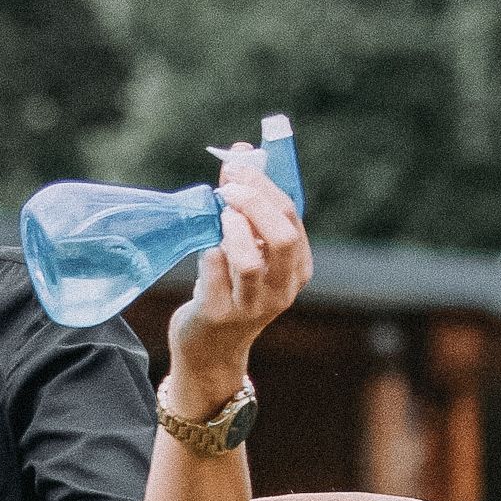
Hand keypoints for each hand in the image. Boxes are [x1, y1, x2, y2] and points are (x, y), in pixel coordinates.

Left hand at [167, 141, 312, 381]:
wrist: (209, 347)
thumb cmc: (228, 287)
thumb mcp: (247, 249)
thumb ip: (245, 204)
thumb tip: (239, 152)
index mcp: (297, 268)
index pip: (291, 218)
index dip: (265, 186)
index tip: (239, 165)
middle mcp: (282, 288)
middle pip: (280, 237)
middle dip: (253, 203)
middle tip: (228, 187)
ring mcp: (253, 305)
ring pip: (251, 261)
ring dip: (233, 230)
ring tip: (220, 216)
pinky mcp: (221, 314)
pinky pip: (215, 273)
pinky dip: (208, 252)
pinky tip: (204, 250)